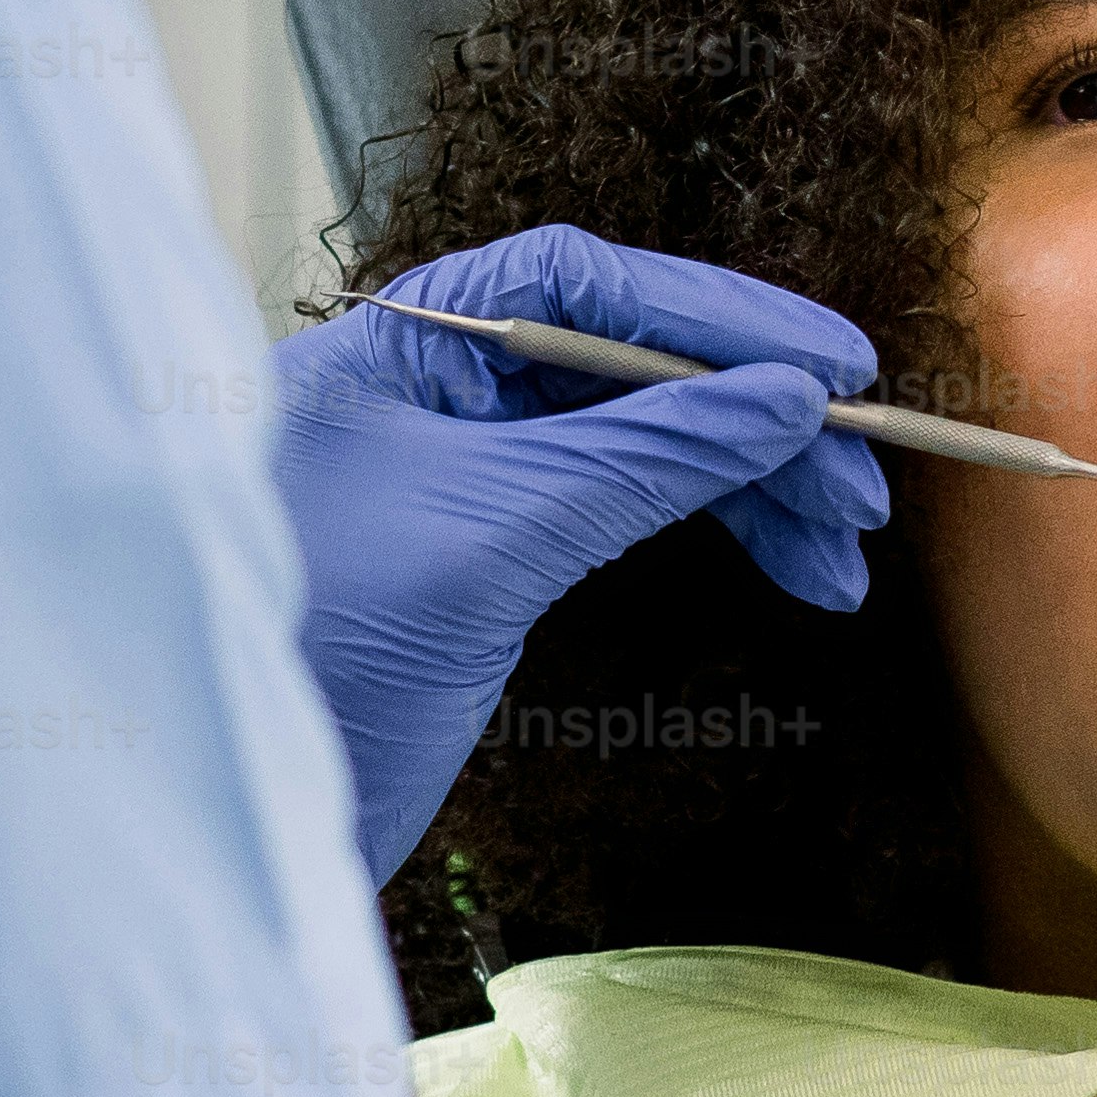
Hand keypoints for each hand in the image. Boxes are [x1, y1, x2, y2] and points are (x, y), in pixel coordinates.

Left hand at [272, 227, 890, 883]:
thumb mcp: (491, 540)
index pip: (582, 280)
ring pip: (638, 441)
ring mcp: (457, 470)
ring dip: (751, 488)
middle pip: (627, 362)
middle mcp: (426, 389)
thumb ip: (638, 459)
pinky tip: (788, 565)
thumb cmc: (311, 658)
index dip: (718, 315)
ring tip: (846, 549)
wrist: (234, 815)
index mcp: (397, 346)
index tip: (834, 365)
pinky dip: (705, 530)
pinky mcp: (483, 550)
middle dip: (753, 419)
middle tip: (862, 482)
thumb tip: (781, 400)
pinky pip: (620, 505)